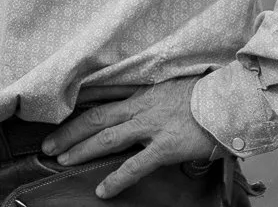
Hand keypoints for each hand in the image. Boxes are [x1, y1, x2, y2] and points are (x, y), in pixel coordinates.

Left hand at [42, 77, 222, 198]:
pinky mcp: (165, 146)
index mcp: (143, 93)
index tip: (58, 113)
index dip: (78, 107)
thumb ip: (156, 98)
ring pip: (107, 138)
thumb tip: (147, 107)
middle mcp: (141, 107)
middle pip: (95, 118)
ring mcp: (151, 126)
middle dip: (69, 131)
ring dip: (81, 149)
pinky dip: (117, 178)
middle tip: (47, 144)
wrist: (230, 100)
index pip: (102, 97)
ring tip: (60, 159)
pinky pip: (136, 165)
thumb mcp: (175, 87)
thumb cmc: (207, 94)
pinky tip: (103, 190)